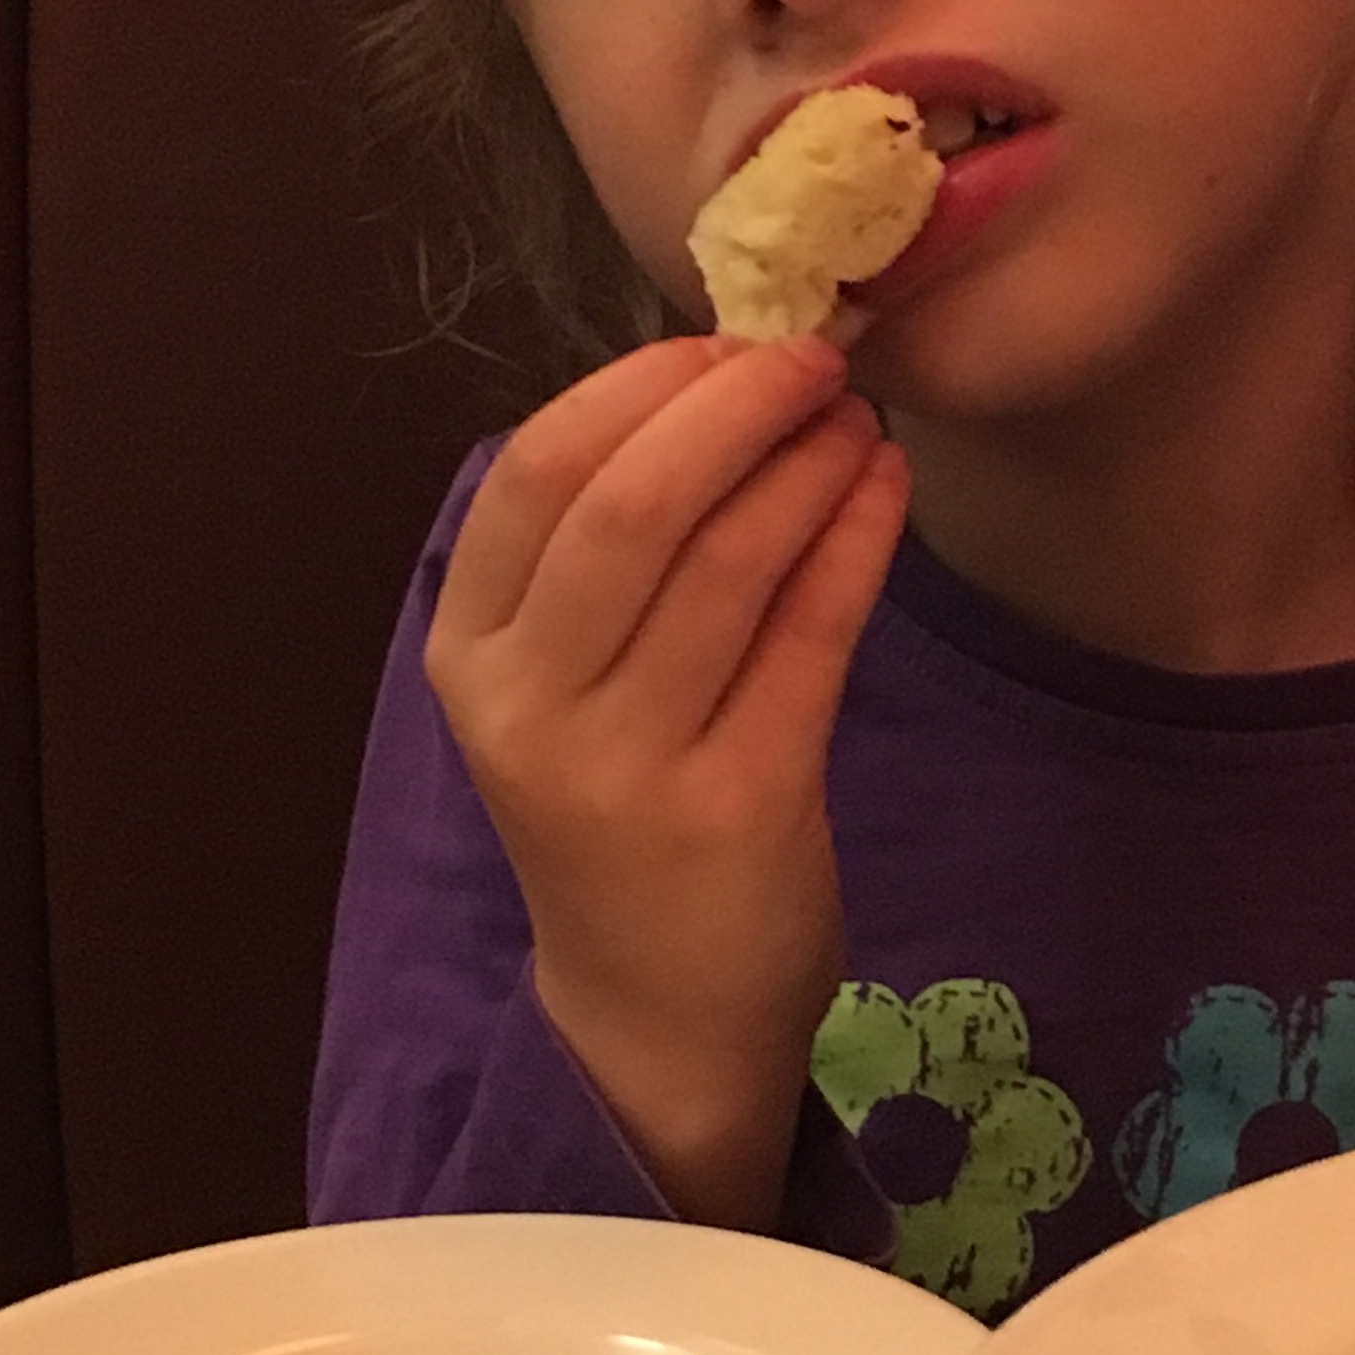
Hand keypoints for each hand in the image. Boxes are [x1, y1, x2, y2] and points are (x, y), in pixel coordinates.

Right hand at [426, 334, 907, 1229]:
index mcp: (470, 653)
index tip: (725, 340)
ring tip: (859, 416)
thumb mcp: (565, 686)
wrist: (654, 1014)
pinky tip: (883, 489)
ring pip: (730, 560)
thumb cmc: (621, 814)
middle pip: (633, 505)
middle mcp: (532, 707)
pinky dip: (854, 542)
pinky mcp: (740, 807)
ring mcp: (630, 766)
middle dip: (735, 404)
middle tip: (814, 358)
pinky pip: (810, 636)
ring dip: (809, 464)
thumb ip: (605, 552)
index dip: (639, 386)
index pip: (533, 471)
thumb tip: (714, 375)